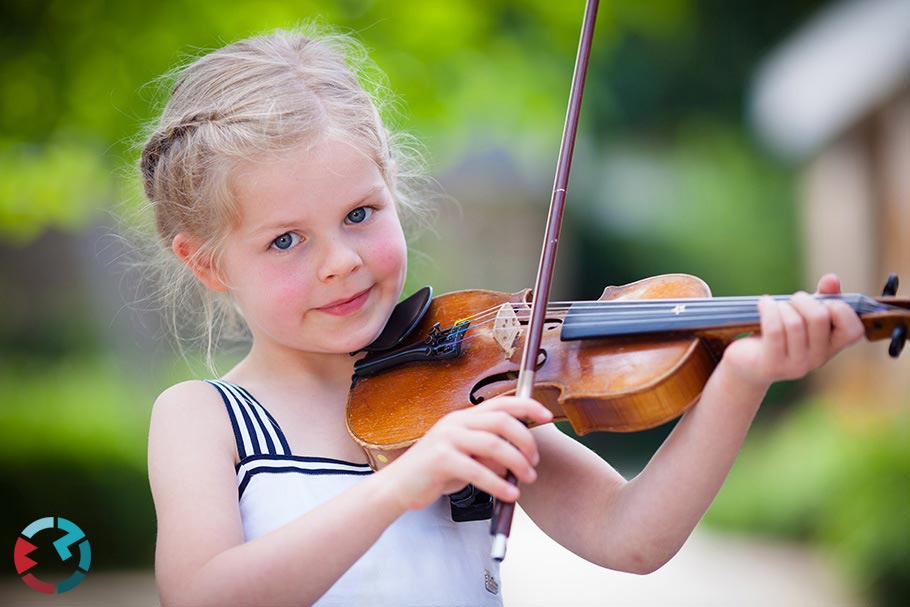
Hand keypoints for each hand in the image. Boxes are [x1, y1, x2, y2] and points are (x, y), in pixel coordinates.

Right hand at [382, 396, 552, 510]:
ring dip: (517, 462)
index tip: (547, 416)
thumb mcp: (465, 458)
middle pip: (501, 421)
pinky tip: (508, 494)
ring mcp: (447, 439)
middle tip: (534, 461)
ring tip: (527, 478)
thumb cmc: (433, 472)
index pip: (500, 403)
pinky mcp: (440, 460)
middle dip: (525, 440)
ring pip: (493, 444)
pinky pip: (478, 470)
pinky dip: (498, 484)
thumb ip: (488, 454)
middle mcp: (455, 423)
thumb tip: (518, 460)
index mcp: (462, 418)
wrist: (398, 486)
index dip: (527, 407)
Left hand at [720, 274, 864, 389]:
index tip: (821, 301)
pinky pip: (774, 329)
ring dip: (781, 306)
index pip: (853, 330)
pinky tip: (763, 303)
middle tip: (791, 301)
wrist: (748, 362)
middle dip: (802, 299)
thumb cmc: (780, 332)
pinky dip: (768, 309)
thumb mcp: (803, 314)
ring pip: (794, 323)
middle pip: (819, 317)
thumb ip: (822, 297)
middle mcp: (819, 359)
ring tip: (773, 306)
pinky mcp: (773, 365)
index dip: (840, 308)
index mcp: (833, 347)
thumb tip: (832, 279)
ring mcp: (797, 365)